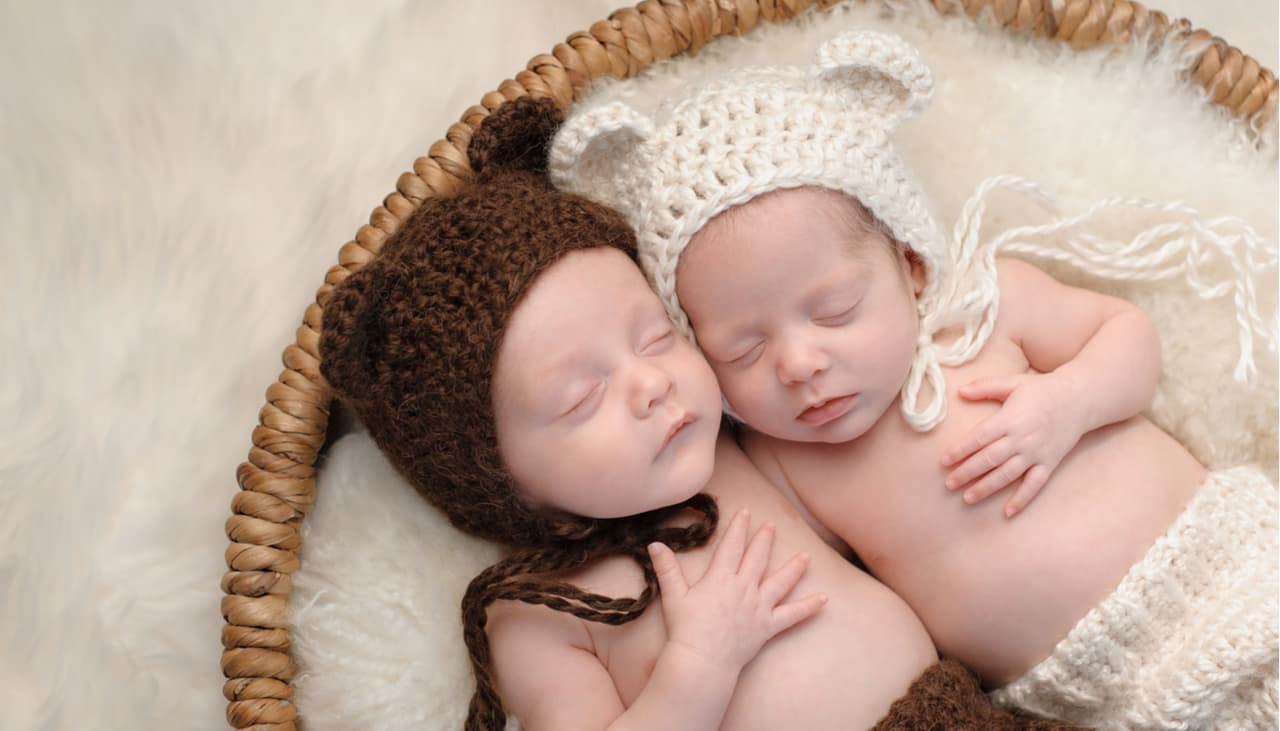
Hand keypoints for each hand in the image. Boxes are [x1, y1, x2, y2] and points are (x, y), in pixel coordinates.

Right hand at [648, 509, 826, 675]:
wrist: (702, 660)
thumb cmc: (685, 629)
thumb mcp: (673, 595)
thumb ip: (667, 568)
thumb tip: (655, 544)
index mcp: (720, 578)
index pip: (732, 546)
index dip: (738, 528)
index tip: (745, 513)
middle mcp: (743, 588)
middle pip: (757, 558)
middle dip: (764, 540)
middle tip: (772, 525)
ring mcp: (758, 607)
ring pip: (780, 582)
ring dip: (793, 567)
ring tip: (805, 556)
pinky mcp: (768, 626)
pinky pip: (792, 615)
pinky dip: (809, 608)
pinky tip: (824, 600)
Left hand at [941, 372, 1084, 516]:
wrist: (1080, 399)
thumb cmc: (1042, 390)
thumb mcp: (1012, 383)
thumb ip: (985, 387)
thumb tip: (960, 391)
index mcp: (1009, 419)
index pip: (979, 438)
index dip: (961, 450)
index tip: (944, 461)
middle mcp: (1021, 439)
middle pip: (989, 459)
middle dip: (967, 473)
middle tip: (949, 484)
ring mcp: (1035, 453)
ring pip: (1007, 475)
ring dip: (986, 488)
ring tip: (967, 498)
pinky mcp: (1049, 463)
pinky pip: (1034, 484)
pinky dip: (1022, 499)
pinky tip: (1008, 512)